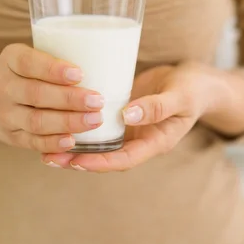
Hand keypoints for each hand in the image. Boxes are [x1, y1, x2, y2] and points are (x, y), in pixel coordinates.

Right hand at [0, 44, 103, 152]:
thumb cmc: (20, 71)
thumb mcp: (26, 54)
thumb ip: (56, 53)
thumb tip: (107, 53)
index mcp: (11, 59)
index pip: (28, 63)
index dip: (53, 69)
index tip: (79, 73)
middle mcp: (4, 87)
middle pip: (36, 95)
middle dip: (69, 99)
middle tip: (97, 100)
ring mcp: (6, 114)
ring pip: (36, 121)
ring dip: (67, 122)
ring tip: (94, 120)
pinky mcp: (11, 136)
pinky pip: (32, 142)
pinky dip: (53, 144)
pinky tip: (73, 142)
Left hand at [42, 63, 223, 171]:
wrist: (198, 80)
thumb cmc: (194, 89)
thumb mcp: (181, 96)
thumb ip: (158, 107)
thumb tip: (128, 116)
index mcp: (156, 142)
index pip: (125, 160)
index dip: (100, 163)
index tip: (76, 161)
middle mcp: (140, 139)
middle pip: (106, 156)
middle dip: (79, 160)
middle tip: (49, 157)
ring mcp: (131, 128)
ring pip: (100, 142)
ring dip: (76, 145)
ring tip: (45, 145)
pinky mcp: (123, 113)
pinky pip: (101, 125)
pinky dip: (82, 125)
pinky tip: (61, 119)